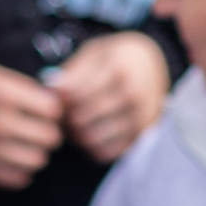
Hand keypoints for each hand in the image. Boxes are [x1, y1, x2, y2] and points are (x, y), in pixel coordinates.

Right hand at [0, 61, 64, 187]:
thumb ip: (21, 88)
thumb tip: (54, 104)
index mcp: (1, 93)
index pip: (53, 110)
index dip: (51, 109)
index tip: (41, 109)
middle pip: (50, 138)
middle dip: (47, 132)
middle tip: (34, 127)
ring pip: (38, 160)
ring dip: (35, 152)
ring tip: (22, 143)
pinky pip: (20, 179)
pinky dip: (20, 170)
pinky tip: (9, 157)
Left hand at [51, 32, 169, 163]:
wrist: (155, 67)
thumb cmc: (117, 58)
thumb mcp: (96, 53)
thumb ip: (73, 70)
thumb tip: (51, 89)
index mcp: (119, 68)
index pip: (74, 93)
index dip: (58, 98)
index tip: (56, 95)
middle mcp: (133, 93)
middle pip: (80, 118)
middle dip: (64, 118)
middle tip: (61, 113)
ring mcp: (139, 117)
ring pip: (90, 138)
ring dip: (74, 135)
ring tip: (72, 123)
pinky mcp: (141, 136)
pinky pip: (105, 152)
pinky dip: (90, 147)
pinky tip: (89, 133)